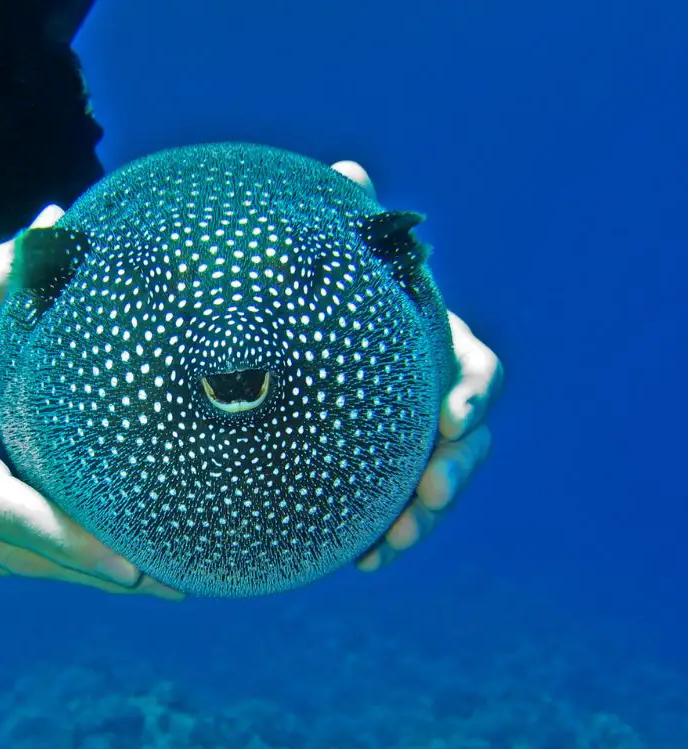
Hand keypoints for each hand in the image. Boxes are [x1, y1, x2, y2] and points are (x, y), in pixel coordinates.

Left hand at [330, 161, 503, 571]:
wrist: (290, 363)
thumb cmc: (322, 310)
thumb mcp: (335, 272)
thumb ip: (347, 229)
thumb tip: (349, 170)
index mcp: (432, 349)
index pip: (474, 366)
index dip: (472, 389)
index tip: (452, 415)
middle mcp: (429, 399)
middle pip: (467, 439)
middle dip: (455, 469)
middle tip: (428, 493)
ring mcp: (407, 444)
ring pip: (437, 484)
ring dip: (425, 517)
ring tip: (397, 544)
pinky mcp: (380, 478)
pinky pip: (395, 514)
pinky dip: (387, 537)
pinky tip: (364, 562)